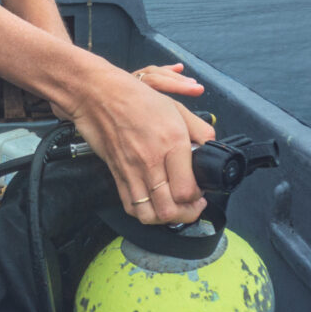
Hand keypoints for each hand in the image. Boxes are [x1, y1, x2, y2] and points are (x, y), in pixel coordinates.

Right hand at [58, 65, 215, 225]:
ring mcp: (132, 171)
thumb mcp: (176, 106)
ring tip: (174, 206)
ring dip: (166, 217)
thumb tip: (212, 148)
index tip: (201, 189)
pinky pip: (131, 207)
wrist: (99, 94)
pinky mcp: (117, 174)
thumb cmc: (137, 97)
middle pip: (171, 210)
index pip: (188, 190)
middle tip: (193, 203)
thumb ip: (200, 129)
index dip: (199, 196)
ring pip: (151, 215)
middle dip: (187, 213)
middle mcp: (151, 161)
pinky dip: (146, 213)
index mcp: (171, 142)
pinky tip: (154, 202)